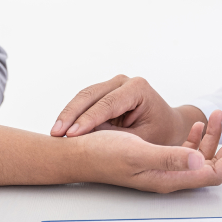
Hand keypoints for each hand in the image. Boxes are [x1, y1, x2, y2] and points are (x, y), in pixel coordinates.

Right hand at [51, 74, 206, 145]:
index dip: (88, 120)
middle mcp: (124, 82)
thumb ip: (118, 136)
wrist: (167, 126)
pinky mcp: (104, 93)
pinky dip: (71, 115)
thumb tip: (89, 137)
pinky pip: (83, 102)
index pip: (107, 104)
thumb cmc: (161, 134)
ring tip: (54, 133)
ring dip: (68, 115)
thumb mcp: (143, 139)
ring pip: (83, 96)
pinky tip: (60, 128)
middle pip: (91, 95)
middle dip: (72, 115)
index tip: (72, 135)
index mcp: (138, 88)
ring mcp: (113, 85)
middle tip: (56, 134)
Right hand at [78, 110, 221, 192]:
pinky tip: (196, 125)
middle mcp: (168, 175)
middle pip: (210, 166)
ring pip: (198, 157)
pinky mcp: (153, 158)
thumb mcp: (137, 153)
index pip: (212, 173)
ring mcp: (161, 167)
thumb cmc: (102, 154)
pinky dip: (195, 138)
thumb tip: (201, 160)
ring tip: (220, 117)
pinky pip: (182, 151)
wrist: (76, 154)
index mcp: (168, 177)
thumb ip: (169, 158)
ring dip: (213, 138)